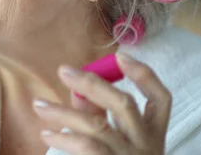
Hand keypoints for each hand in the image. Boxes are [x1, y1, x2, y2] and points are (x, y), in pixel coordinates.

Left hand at [33, 53, 171, 154]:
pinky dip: (63, 138)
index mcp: (153, 134)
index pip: (162, 99)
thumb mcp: (118, 142)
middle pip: (124, 105)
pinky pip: (86, 149)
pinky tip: (47, 135)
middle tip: (63, 71)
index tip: (120, 56)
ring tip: (39, 106)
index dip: (144, 75)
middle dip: (92, 83)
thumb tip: (77, 91)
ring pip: (97, 127)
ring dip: (64, 113)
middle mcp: (146, 146)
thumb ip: (100, 116)